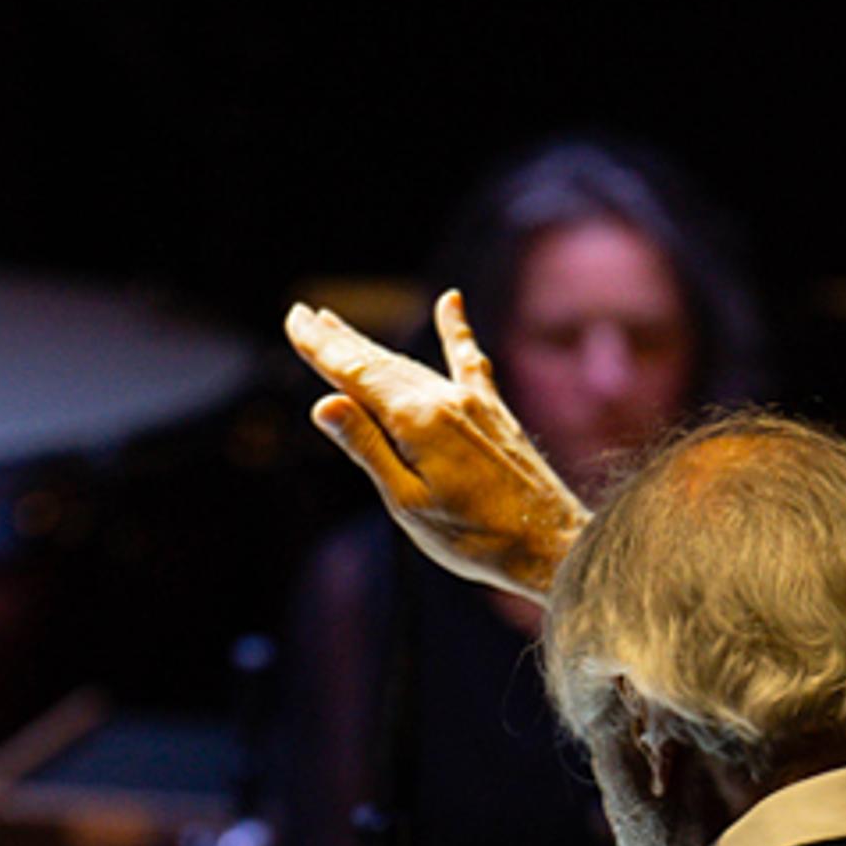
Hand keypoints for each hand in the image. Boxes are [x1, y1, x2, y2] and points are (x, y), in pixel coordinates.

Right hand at [289, 292, 587, 602]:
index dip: (322, 348)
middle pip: (380, 363)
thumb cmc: (475, 537)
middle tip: (306, 315)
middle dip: (340, 340)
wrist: (550, 544)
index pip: (356, 375)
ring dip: (374, 345)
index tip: (295, 321)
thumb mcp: (407, 503)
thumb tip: (326, 403)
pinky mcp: (494, 413)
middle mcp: (445, 400)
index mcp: (417, 422)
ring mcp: (473, 403)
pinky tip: (451, 302)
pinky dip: (456, 331)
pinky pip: (469, 362)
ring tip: (341, 326)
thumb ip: (368, 449)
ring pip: (412, 364)